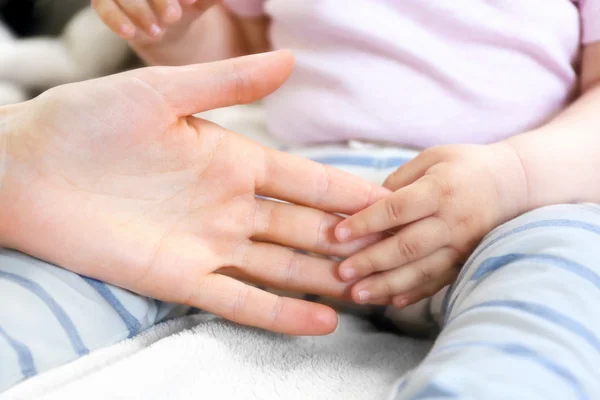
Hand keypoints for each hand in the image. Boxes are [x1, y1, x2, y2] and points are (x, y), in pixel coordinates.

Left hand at [0, 51, 386, 334]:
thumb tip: (291, 60)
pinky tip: (322, 321)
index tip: (387, 200)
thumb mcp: (162, 92)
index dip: (344, 190)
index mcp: (232, 160)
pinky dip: (280, 313)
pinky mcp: (182, 278)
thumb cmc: (87, 121)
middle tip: (392, 250)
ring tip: (368, 288)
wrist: (27, 170)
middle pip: (303, 227)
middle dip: (346, 239)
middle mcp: (230, 205)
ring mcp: (209, 244)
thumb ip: (228, 83)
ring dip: (324, 278)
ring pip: (281, 266)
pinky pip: (240, 299)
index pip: (304, 179)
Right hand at [92, 0, 214, 40]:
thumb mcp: (202, 1)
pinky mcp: (104, 0)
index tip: (191, 2)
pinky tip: (129, 33)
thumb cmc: (187, 5)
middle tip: (174, 17)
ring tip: (158, 32)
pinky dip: (114, 19)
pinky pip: (103, 7)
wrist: (168, 26)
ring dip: (139, 11)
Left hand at [334, 144, 526, 306]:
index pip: (396, 209)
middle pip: (406, 246)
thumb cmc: (466, 166)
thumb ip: (400, 180)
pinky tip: (390, 303)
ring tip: (357, 295)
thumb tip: (366, 205)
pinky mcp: (467, 261)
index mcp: (440, 190)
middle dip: (371, 261)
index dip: (365, 223)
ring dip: (387, 286)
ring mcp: (463, 246)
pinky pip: (439, 282)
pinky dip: (414, 294)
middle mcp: (453, 221)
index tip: (337, 234)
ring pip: (421, 271)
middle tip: (341, 272)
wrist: (516, 185)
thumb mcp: (434, 158)